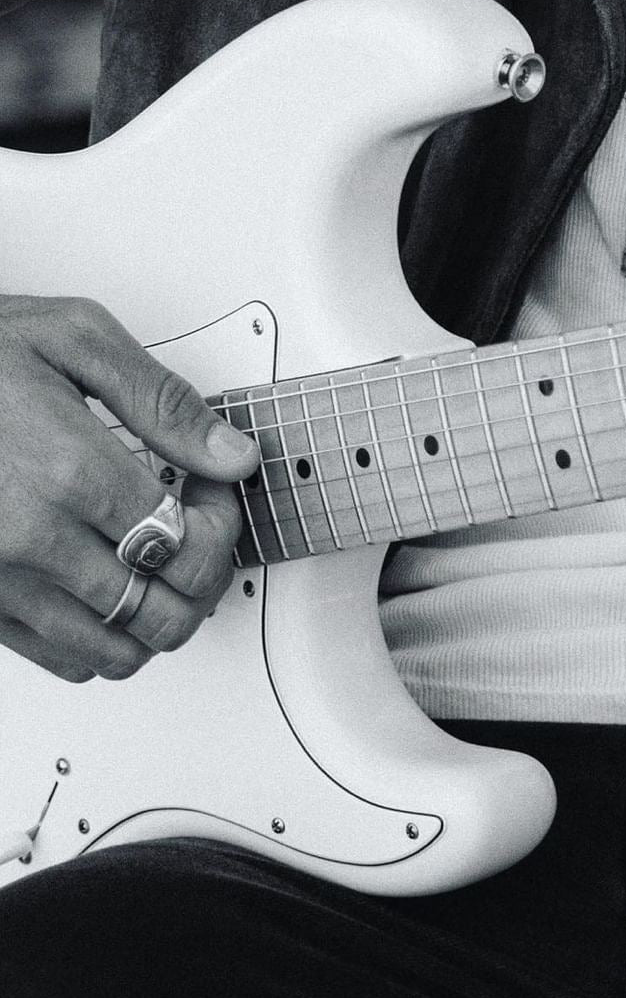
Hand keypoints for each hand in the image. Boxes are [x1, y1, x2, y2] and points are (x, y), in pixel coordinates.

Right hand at [0, 295, 259, 680]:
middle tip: (198, 532)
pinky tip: (113, 586)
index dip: (222, 526)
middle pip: (163, 611)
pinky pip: (63, 659)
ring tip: (161, 563)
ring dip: (160, 617)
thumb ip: (162, 401)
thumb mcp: (74, 338)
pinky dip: (105, 638)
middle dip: (203, 576)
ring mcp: (0, 580)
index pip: (189, 546)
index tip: (214, 496)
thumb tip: (231, 452)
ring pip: (118, 652)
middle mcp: (33, 539)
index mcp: (70, 470)